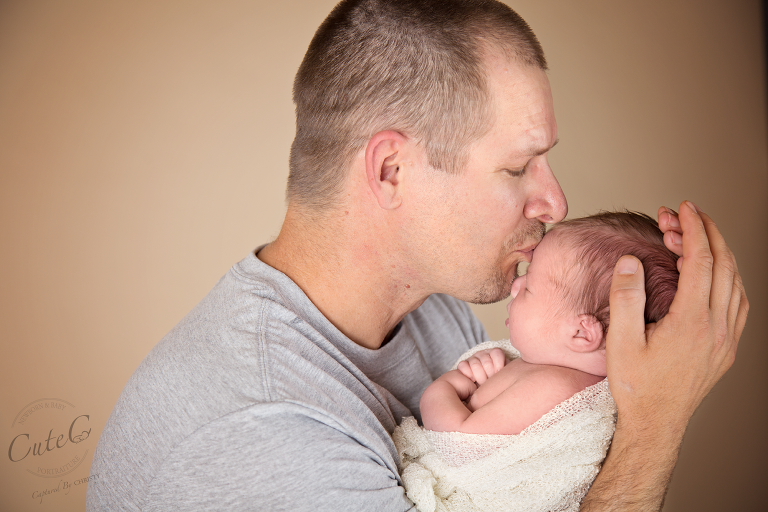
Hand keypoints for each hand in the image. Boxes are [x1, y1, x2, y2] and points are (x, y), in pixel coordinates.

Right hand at [456, 348, 506, 384]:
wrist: (482, 387)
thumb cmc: (496, 382)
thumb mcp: (505, 376)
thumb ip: (508, 373)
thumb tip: (513, 374)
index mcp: (495, 354)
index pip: (497, 353)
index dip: (498, 366)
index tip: (498, 375)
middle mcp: (483, 353)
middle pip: (486, 362)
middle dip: (489, 375)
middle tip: (490, 382)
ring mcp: (472, 358)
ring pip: (475, 364)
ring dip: (479, 377)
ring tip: (482, 384)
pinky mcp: (463, 364)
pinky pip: (463, 366)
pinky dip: (468, 374)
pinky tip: (472, 380)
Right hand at [607, 201, 747, 436]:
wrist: (656, 423)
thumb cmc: (636, 385)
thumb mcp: (621, 341)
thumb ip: (626, 297)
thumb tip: (631, 260)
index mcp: (692, 321)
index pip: (701, 260)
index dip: (693, 229)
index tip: (683, 208)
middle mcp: (717, 327)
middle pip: (723, 265)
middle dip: (707, 232)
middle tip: (687, 213)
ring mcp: (727, 339)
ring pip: (735, 282)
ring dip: (720, 253)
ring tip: (697, 236)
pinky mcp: (727, 348)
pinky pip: (738, 302)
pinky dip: (729, 277)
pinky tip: (716, 273)